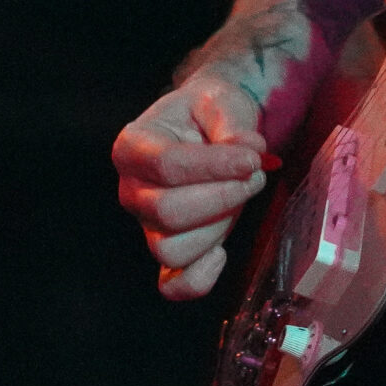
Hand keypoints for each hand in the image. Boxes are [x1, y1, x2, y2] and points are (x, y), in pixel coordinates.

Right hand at [111, 74, 270, 299]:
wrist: (205, 128)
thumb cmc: (205, 114)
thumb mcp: (217, 100)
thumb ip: (231, 123)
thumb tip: (251, 152)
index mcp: (132, 147)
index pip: (166, 166)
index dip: (215, 166)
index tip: (253, 157)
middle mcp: (131, 190)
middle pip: (167, 212)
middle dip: (222, 197)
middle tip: (254, 174)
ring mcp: (146, 225)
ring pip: (172, 249)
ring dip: (218, 228)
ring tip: (240, 196)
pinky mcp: (168, 249)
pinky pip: (172, 284)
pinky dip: (198, 279)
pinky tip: (222, 252)